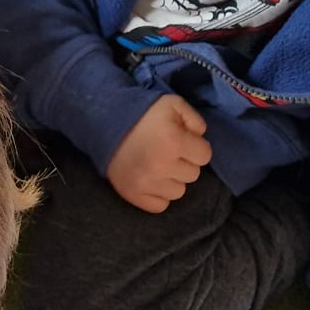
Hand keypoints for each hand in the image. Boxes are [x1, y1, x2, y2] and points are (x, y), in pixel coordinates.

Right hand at [106, 95, 211, 212]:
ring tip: (159, 166)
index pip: (205, 156)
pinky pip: (161, 206)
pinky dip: (159, 195)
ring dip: (172, 180)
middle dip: (184, 163)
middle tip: (168, 152)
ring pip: (178, 192)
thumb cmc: (143, 113)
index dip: (196, 147)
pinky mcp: (133, 195)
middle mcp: (162, 165)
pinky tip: (151, 180)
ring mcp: (147, 183)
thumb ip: (194, 120)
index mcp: (174, 141)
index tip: (183, 141)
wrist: (104, 123)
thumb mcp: (173, 103)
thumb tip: (200, 139)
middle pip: (193, 175)